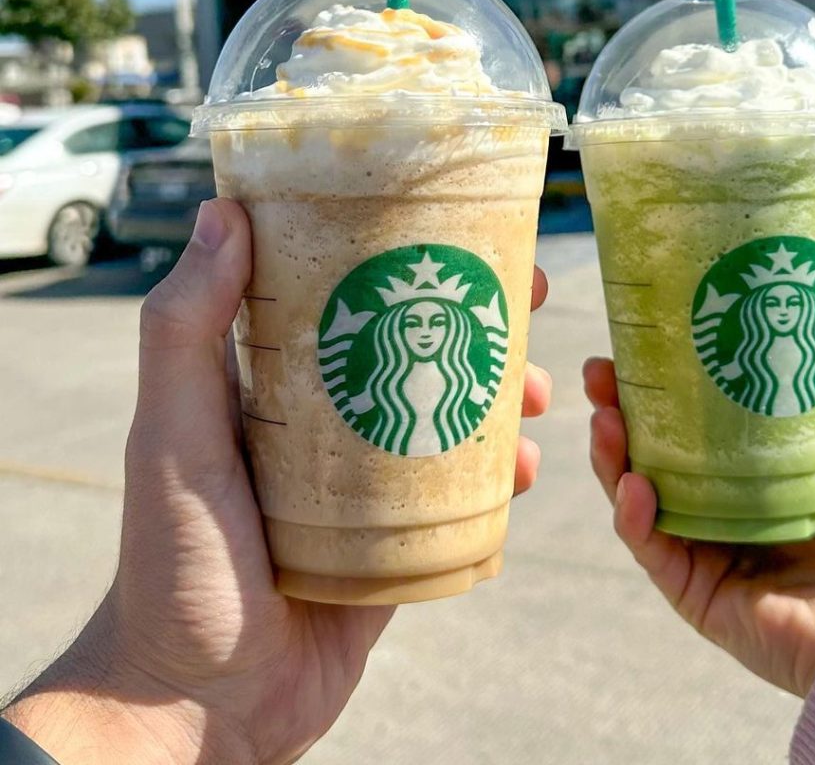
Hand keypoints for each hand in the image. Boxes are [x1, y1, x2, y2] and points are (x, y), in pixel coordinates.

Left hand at [5, 199, 552, 763]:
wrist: (200, 705)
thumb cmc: (172, 561)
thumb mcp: (170, 431)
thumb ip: (184, 328)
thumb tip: (222, 212)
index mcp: (269, 384)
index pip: (342, 292)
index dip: (401, 253)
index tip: (457, 225)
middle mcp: (320, 423)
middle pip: (414, 347)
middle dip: (477, 319)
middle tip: (531, 300)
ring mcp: (362, 484)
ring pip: (449, 415)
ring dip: (503, 394)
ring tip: (541, 395)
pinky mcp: (394, 544)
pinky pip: (461, 496)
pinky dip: (503, 477)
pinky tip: (531, 471)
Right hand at [584, 337, 814, 696]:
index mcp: (763, 473)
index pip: (696, 420)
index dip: (662, 382)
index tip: (639, 343)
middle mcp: (728, 508)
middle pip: (652, 452)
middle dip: (618, 411)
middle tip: (599, 375)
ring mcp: (707, 551)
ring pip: (636, 494)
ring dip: (611, 455)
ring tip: (603, 419)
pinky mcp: (695, 592)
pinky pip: (650, 548)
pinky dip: (632, 515)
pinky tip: (634, 486)